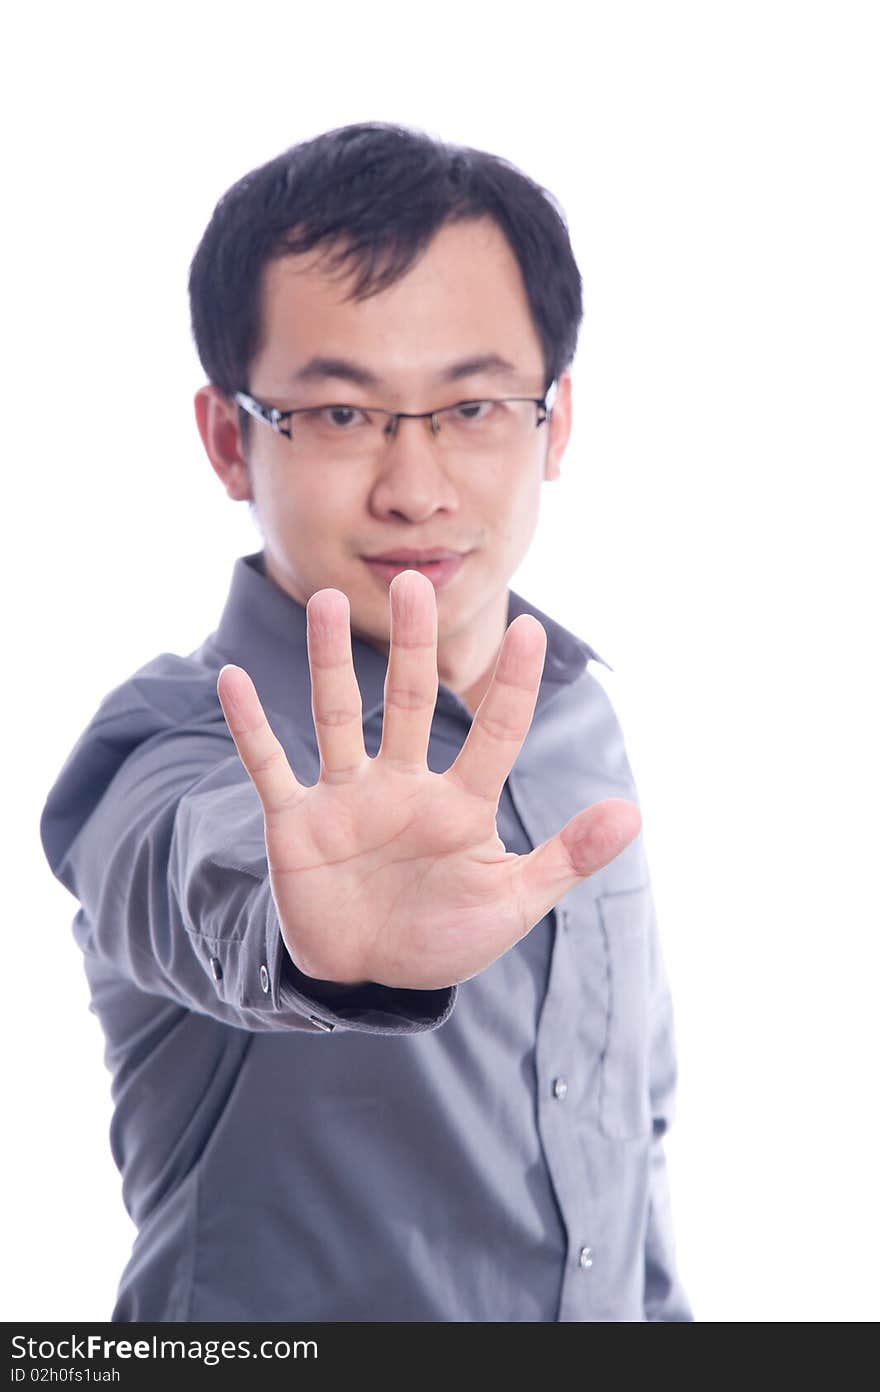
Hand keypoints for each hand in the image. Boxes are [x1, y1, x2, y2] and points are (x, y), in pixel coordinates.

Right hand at [216, 570, 641, 990]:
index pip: (494, 733)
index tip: (530, 631)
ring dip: (331, 662)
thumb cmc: (444, 936)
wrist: (368, 977)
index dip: (512, 687)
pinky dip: (249, 727)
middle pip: (411, 702)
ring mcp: (346, 798)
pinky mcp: (295, 822)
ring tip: (329, 602)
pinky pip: (268, 765)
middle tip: (417, 582)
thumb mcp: (513, 903)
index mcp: (460, 804)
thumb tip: (633, 812)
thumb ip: (566, 857)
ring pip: (339, 716)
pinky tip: (232, 680)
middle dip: (414, 646)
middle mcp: (402, 785)